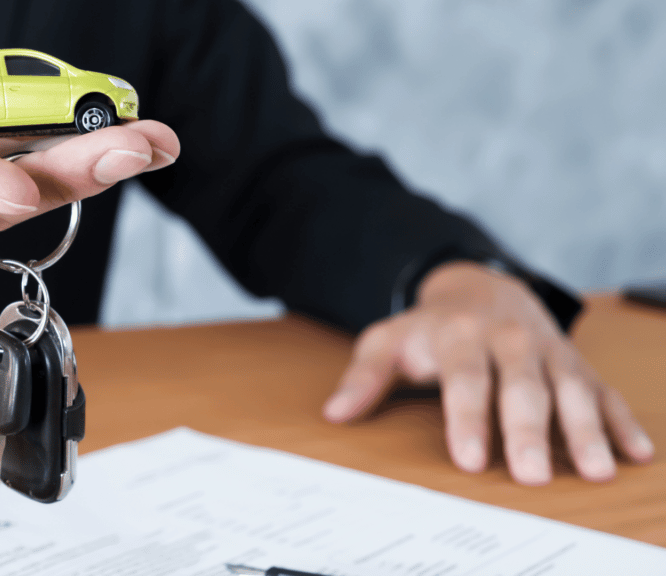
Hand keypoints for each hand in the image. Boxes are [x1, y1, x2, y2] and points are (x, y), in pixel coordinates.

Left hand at [324, 262, 654, 484]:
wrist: (480, 287)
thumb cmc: (430, 327)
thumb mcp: (388, 341)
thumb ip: (364, 376)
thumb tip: (335, 413)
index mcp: (460, 335)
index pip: (465, 379)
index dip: (467, 420)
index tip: (469, 460)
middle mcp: (510, 340)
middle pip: (522, 387)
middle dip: (528, 432)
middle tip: (531, 476)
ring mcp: (548, 351)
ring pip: (571, 389)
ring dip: (585, 430)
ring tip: (595, 470)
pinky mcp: (575, 363)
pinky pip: (603, 390)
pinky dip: (620, 420)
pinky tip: (634, 452)